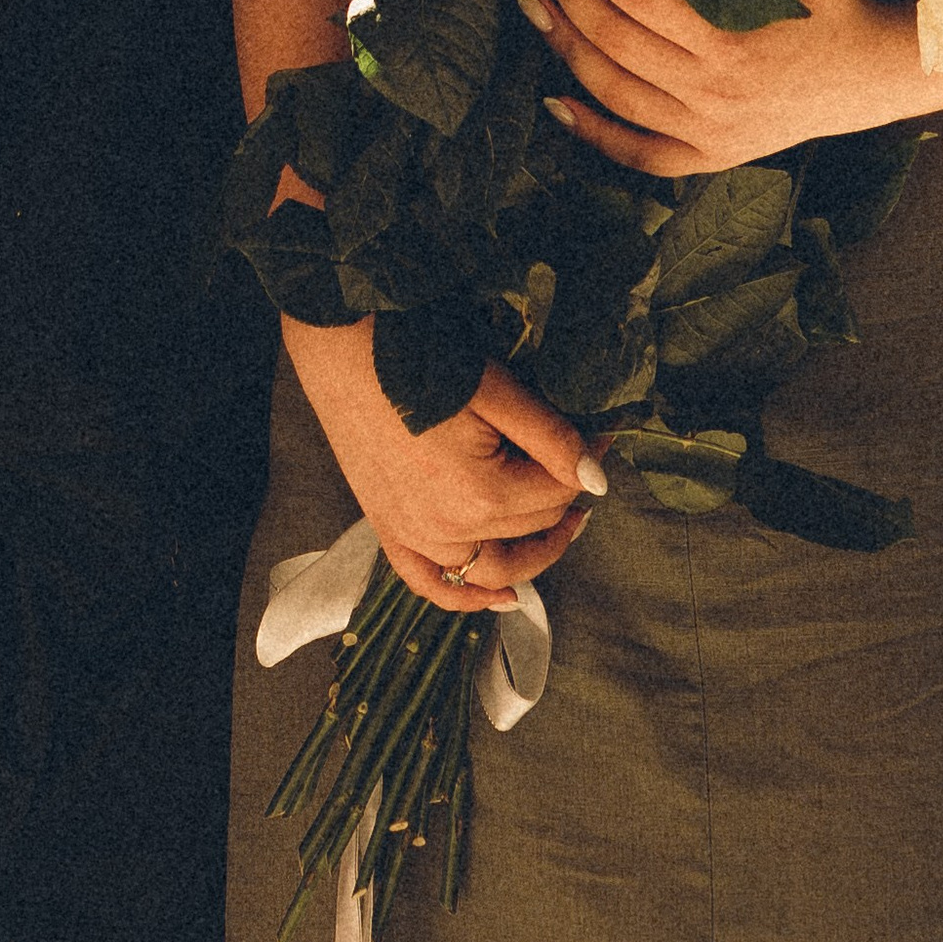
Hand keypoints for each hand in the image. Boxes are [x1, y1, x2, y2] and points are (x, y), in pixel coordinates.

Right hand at [284, 320, 601, 612]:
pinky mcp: (387, 527)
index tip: (603, 433)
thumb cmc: (416, 354)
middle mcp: (447, 529)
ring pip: (493, 567)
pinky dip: (465, 596)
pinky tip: (499, 598)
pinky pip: (430, 581)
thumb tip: (598, 478)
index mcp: (480, 494)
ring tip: (564, 522)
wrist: (339, 343)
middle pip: (532, 526)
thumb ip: (550, 438)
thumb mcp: (495, 388)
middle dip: (564, 493)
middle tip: (582, 458)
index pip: (558, 491)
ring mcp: (413, 534)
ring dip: (533, 552)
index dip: (586, 460)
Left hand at [522, 0, 919, 176]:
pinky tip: (555, 103)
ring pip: (615, 92)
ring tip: (532, 4)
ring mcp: (710, 133)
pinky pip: (641, 153)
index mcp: (732, 44)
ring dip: (565, 47)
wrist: (883, 78)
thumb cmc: (841, 10)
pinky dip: (594, 133)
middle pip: (615, 40)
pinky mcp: (713, 155)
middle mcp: (713, 94)